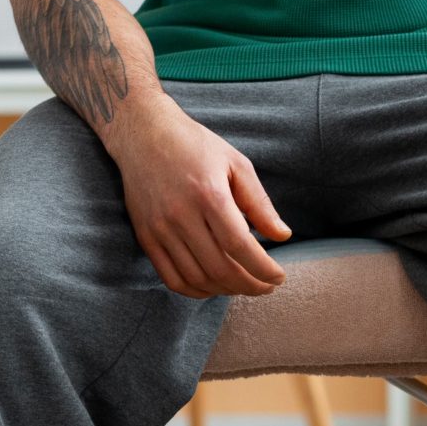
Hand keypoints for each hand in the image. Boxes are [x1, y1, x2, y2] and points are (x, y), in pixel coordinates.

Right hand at [109, 104, 291, 298]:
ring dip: (226, 290)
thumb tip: (283, 236)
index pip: (240, 246)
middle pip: (220, 268)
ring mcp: (160, 229)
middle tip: (266, 286)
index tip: (278, 277)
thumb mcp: (236, 164)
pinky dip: (197, 291)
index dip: (263, 269)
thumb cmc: (195, 146)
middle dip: (250, 286)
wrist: (143, 134)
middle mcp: (181, 214)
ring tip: (244, 285)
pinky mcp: (146, 237)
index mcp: (209, 194)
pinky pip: (171, 278)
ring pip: (197, 278)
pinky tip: (215, 286)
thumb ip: (259, 203)